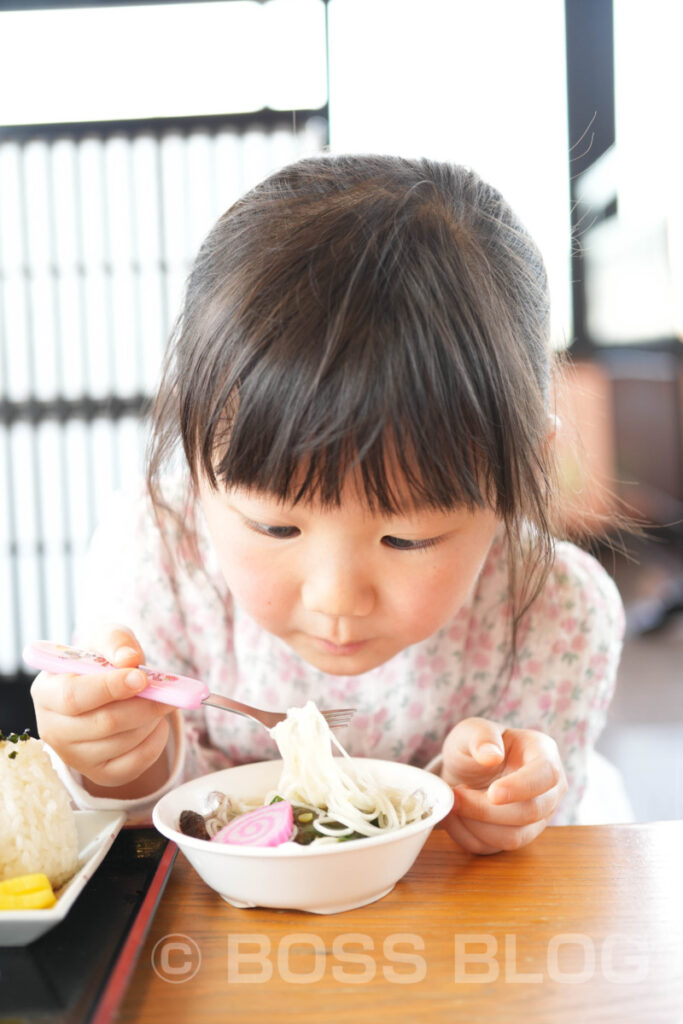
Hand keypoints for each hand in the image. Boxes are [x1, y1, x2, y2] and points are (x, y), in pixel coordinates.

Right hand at [31, 624, 173, 792]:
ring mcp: (74, 757)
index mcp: (46, 693)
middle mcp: (53, 729)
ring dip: (151, 720)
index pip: (73, 697)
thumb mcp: (106, 639)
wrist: (107, 691)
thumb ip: (116, 642)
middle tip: (166, 692)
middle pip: (103, 723)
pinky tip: (157, 722)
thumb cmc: (101, 662)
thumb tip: (129, 659)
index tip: (141, 678)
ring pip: (123, 743)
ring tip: (159, 702)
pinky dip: (156, 741)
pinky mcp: (100, 773)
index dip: (110, 688)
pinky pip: (135, 763)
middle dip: (143, 706)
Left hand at [441, 716, 566, 854]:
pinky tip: (454, 815)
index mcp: (544, 753)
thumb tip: (492, 755)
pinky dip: (468, 834)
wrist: (466, 770)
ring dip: (475, 824)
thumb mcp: (471, 730)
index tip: (491, 793)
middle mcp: (549, 790)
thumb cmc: (475, 746)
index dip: (521, 787)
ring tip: (453, 801)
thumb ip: (481, 736)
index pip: (547, 774)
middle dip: (486, 809)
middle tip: (455, 794)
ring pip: (514, 836)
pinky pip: (495, 847)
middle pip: (531, 811)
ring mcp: (537, 818)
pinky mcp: (517, 838)